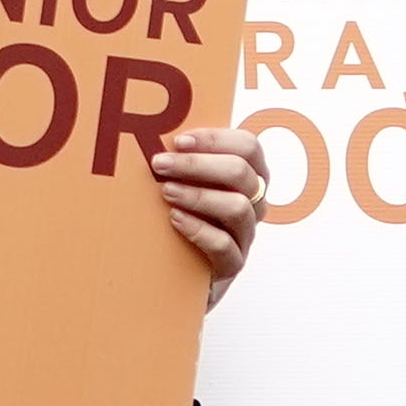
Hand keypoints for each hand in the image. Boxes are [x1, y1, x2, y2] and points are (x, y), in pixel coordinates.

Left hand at [150, 127, 265, 291]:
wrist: (176, 273)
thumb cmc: (180, 216)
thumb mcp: (185, 183)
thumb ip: (182, 159)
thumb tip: (153, 133)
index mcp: (247, 177)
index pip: (248, 147)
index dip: (216, 139)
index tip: (179, 141)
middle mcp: (253, 204)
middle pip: (241, 173)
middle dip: (198, 164)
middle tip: (160, 163)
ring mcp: (245, 236)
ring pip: (238, 208)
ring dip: (198, 195)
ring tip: (166, 192)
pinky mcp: (232, 265)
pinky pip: (225, 246)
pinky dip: (199, 229)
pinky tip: (174, 219)